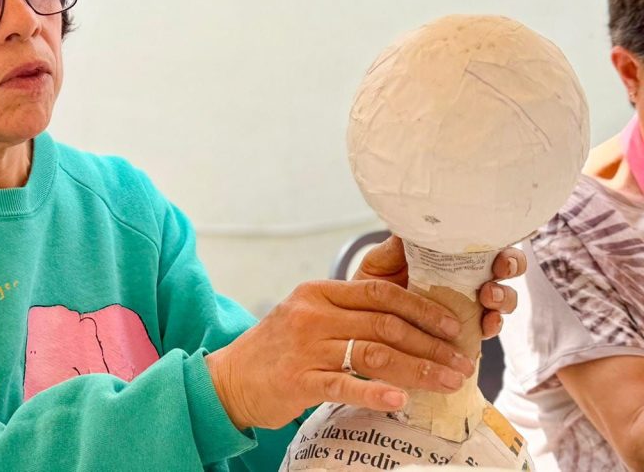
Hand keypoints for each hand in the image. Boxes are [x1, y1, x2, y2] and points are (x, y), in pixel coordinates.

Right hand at [205, 278, 475, 429]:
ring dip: (418, 369)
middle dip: (431, 344)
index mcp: (318, 292)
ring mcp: (305, 348)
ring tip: (448, 382)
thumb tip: (406, 311)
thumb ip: (348, 308)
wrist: (230, 379)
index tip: (452, 326)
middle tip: (461, 362)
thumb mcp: (307, 314)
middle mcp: (312, 314)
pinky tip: (401, 400)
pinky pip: (345, 385)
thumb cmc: (278, 348)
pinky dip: (376, 392)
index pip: (380, 292)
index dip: (422, 308)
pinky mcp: (298, 381)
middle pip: (385, 324)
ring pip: (374, 354)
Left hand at [353, 234, 525, 337]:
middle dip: (511, 266)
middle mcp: (466, 278)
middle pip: (504, 268)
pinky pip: (487, 329)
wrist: (362, 321)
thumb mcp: (381, 261)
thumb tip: (408, 224)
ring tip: (490, 298)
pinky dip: (492, 326)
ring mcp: (469, 306)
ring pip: (503, 299)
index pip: (485, 242)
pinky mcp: (465, 332)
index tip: (499, 244)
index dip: (500, 240)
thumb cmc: (373, 285)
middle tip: (500, 269)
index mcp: (450, 255)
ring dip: (504, 297)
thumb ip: (396, 246)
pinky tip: (487, 325)